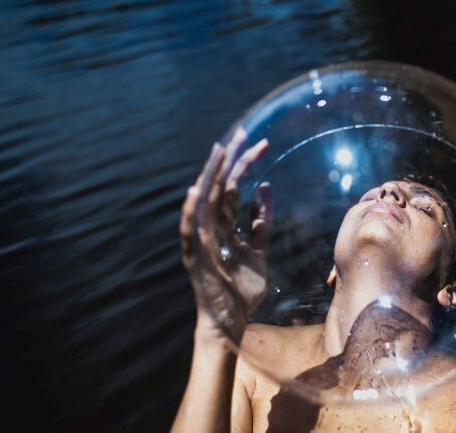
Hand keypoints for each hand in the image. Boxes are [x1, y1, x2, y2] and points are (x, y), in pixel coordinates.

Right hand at [180, 128, 271, 339]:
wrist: (232, 321)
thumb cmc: (242, 288)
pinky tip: (194, 193)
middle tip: (243, 134)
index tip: (262, 144)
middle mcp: (210, 228)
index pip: (235, 186)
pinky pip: (190, 232)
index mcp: (224, 225)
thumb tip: (264, 188)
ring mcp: (201, 242)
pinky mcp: (196, 258)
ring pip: (204, 202)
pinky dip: (191, 213)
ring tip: (218, 151)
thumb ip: (261, 221)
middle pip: (220, 187)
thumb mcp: (258, 249)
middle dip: (231, 161)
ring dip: (210, 177)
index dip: (246, 164)